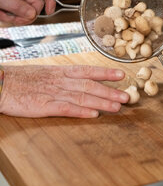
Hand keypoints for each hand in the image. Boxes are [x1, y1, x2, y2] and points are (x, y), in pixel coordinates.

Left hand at [0, 0, 55, 24]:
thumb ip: (17, 6)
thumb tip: (32, 14)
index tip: (49, 11)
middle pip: (37, 5)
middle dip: (27, 14)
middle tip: (13, 15)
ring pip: (29, 13)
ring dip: (17, 17)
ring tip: (3, 13)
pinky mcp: (14, 6)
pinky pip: (20, 16)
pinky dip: (11, 18)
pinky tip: (2, 13)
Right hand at [0, 65, 128, 117]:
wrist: (1, 83)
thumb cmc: (21, 80)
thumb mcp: (44, 74)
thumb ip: (62, 79)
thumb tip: (79, 82)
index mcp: (60, 72)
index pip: (87, 71)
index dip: (105, 74)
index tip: (120, 75)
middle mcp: (60, 81)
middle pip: (89, 85)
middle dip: (109, 91)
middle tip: (126, 96)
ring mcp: (52, 93)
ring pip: (82, 97)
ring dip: (101, 102)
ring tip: (117, 106)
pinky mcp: (43, 106)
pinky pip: (65, 108)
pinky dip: (80, 111)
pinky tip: (93, 114)